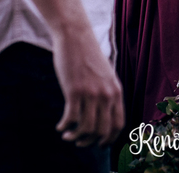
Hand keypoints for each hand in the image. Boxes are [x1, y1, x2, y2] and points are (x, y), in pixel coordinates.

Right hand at [52, 28, 123, 146]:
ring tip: (67, 135)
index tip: (98, 144)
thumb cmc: (87, 55)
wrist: (75, 35)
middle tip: (79, 142)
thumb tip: (102, 115)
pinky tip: (60, 126)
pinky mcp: (74, 90)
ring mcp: (91, 93)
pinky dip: (64, 127)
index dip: (109, 139)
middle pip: (102, 130)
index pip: (118, 124)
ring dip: (75, 137)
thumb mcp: (105, 74)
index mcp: (116, 90)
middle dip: (90, 141)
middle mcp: (106, 94)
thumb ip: (106, 93)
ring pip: (86, 128)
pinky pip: (71, 118)